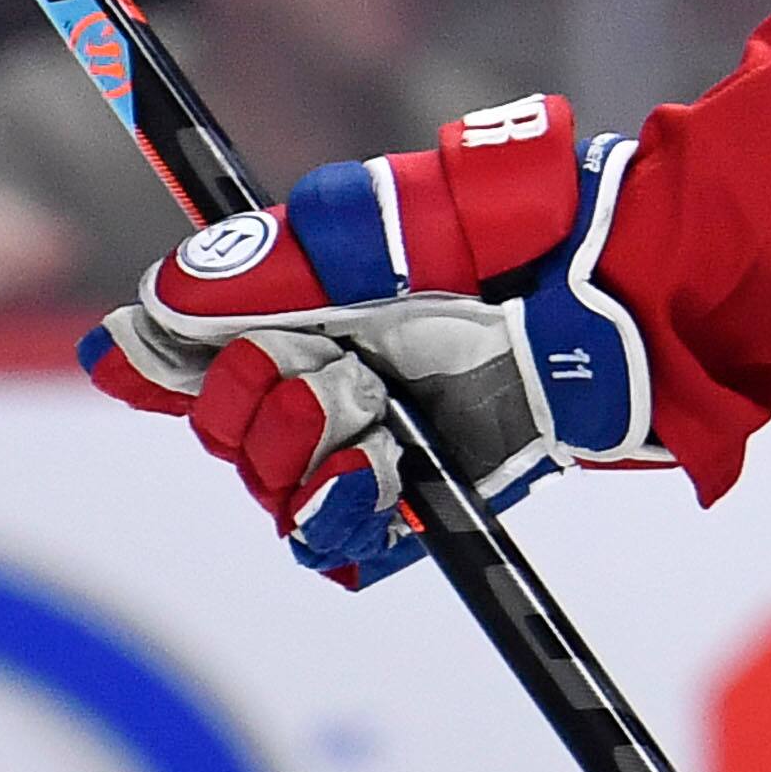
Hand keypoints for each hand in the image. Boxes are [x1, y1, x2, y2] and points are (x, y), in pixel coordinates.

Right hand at [82, 96, 646, 584]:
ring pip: (270, 485)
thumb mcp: (385, 226)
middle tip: (327, 366)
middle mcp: (330, 383)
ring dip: (299, 447)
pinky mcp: (421, 501)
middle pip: (223, 430)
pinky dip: (334, 514)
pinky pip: (333, 545)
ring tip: (369, 409)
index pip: (190, 359)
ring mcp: (374, 447)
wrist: (617, 297)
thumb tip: (159, 301)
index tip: (153, 358)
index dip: (160, 366)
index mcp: (307, 314)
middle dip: (254, 399)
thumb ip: (274, 262)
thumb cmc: (517, 240)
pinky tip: (366, 475)